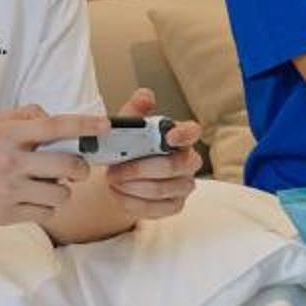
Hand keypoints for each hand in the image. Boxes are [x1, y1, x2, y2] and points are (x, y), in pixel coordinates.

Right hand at [0, 106, 99, 227]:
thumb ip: (27, 115)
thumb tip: (55, 119)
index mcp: (8, 135)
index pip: (54, 126)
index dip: (84, 125)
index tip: (105, 126)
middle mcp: (11, 162)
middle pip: (67, 165)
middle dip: (81, 168)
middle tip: (77, 168)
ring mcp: (10, 190)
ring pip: (61, 194)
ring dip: (63, 191)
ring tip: (50, 186)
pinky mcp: (8, 214)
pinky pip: (47, 212)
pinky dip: (48, 207)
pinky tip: (36, 199)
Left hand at [100, 87, 200, 219]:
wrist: (122, 173)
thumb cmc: (130, 146)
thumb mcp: (128, 126)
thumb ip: (135, 111)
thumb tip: (144, 96)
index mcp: (181, 137)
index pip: (193, 132)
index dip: (183, 135)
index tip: (168, 137)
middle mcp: (189, 161)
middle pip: (173, 167)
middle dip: (139, 169)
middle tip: (114, 170)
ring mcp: (184, 185)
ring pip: (162, 190)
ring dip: (132, 187)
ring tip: (112, 181)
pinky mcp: (175, 205)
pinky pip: (157, 209)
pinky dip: (132, 203)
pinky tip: (118, 194)